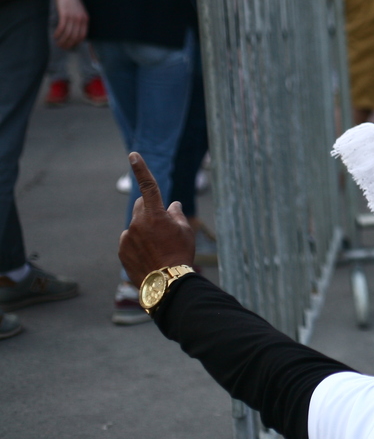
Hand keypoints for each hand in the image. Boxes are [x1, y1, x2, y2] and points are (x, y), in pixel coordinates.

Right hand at [52, 0, 87, 48]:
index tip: (70, 46)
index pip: (83, 36)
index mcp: (86, 19)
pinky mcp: (65, 14)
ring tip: (57, 43)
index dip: (76, 43)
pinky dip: (58, 34)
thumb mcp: (78, 12)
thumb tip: (73, 32)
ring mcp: (73, 17)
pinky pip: (62, 28)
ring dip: (62, 40)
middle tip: (61, 47)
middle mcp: (81, 19)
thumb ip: (78, 21)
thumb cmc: (71, 1)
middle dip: (68, 44)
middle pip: (75, 37)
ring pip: (68, 34)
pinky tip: (55, 35)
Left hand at [118, 152, 196, 285]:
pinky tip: (149, 255)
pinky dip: (137, 242)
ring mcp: (127, 236)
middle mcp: (138, 222)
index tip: (133, 155)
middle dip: (149, 208)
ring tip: (157, 246)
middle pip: (141, 205)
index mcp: (155, 214)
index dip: (141, 169)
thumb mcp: (185, 231)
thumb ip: (176, 214)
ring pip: (135, 224)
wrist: (165, 283)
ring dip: (144, 228)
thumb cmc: (180, 254)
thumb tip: (172, 205)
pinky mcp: (122, 250)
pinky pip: (129, 239)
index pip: (148, 186)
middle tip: (163, 223)